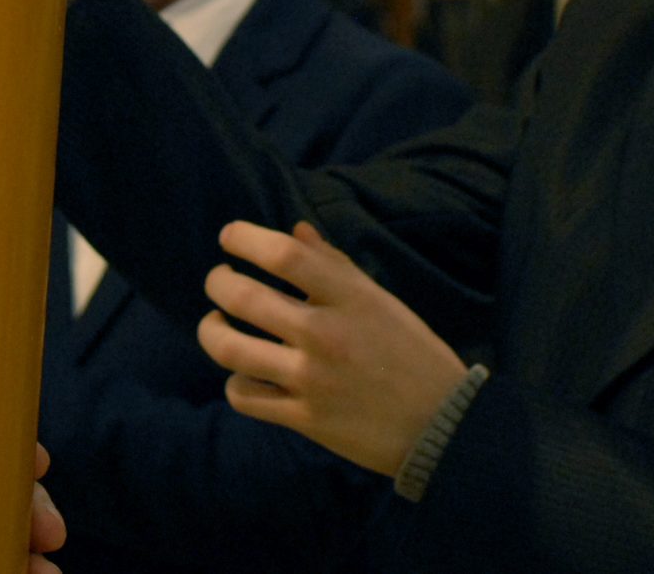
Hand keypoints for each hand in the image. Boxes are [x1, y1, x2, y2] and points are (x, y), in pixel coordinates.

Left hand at [198, 220, 467, 475]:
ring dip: (211, 330)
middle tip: (219, 280)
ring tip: (215, 323)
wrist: (443, 424)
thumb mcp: (382, 300)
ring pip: (230, 349)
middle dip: (217, 282)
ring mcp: (311, 380)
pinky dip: (235, 381)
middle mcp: (325, 335)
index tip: (228, 236)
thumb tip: (296, 230)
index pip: (284, 255)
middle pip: (243, 297)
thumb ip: (335, 265)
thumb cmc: (413, 353)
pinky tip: (244, 372)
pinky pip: (244, 396)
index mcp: (350, 298)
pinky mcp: (305, 418)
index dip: (245, 238)